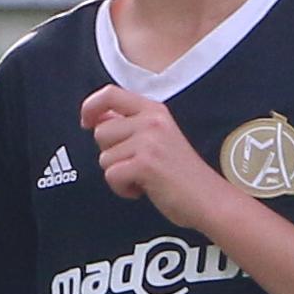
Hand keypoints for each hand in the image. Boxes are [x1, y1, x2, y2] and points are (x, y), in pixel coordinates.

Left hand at [78, 86, 244, 235]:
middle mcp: (152, 121)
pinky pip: (112, 176)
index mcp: (155, 111)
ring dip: (119, 174)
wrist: (208, 199)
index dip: (90, 106)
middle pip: (101, 132)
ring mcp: (149, 142)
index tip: (86, 122)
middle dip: (111, 154)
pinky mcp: (145, 164)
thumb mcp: (159, 138)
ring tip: (144, 177)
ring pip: (104, 158)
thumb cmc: (182, 174)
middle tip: (137, 164)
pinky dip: (123, 189)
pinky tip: (144, 189)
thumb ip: (131, 125)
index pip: (110, 94)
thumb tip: (97, 117)